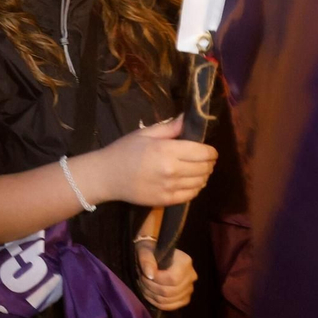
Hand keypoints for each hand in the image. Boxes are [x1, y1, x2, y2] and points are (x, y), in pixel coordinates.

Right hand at [85, 115, 216, 206]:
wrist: (106, 176)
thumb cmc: (124, 150)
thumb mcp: (145, 134)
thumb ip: (170, 127)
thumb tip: (189, 117)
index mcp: (167, 151)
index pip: (203, 152)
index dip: (210, 151)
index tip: (209, 149)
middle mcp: (172, 170)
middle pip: (205, 168)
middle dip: (209, 162)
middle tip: (204, 159)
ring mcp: (170, 187)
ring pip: (201, 182)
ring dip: (204, 175)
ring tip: (197, 169)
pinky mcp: (166, 200)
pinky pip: (191, 195)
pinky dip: (196, 187)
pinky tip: (190, 181)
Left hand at [135, 243, 195, 310]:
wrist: (156, 255)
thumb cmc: (151, 251)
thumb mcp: (145, 251)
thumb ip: (146, 261)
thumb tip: (150, 275)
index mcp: (185, 262)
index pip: (173, 278)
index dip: (157, 280)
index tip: (145, 274)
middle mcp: (191, 276)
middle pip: (170, 291)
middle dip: (151, 287)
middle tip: (141, 280)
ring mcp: (189, 289)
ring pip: (168, 300)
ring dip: (152, 295)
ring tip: (143, 286)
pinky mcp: (185, 298)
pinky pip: (171, 306)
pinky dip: (157, 303)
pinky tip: (149, 294)